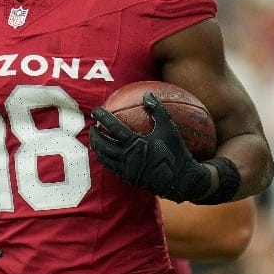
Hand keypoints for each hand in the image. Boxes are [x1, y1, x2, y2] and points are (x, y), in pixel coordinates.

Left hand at [90, 92, 214, 202]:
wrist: (181, 179)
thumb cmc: (176, 151)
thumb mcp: (169, 127)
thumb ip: (158, 110)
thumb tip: (147, 94)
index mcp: (134, 143)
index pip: (113, 127)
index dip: (102, 117)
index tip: (96, 110)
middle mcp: (127, 157)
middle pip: (102, 144)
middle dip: (94, 135)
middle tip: (92, 127)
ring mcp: (126, 170)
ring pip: (104, 158)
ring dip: (97, 148)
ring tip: (95, 140)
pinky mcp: (128, 178)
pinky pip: (112, 168)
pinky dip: (106, 159)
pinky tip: (107, 155)